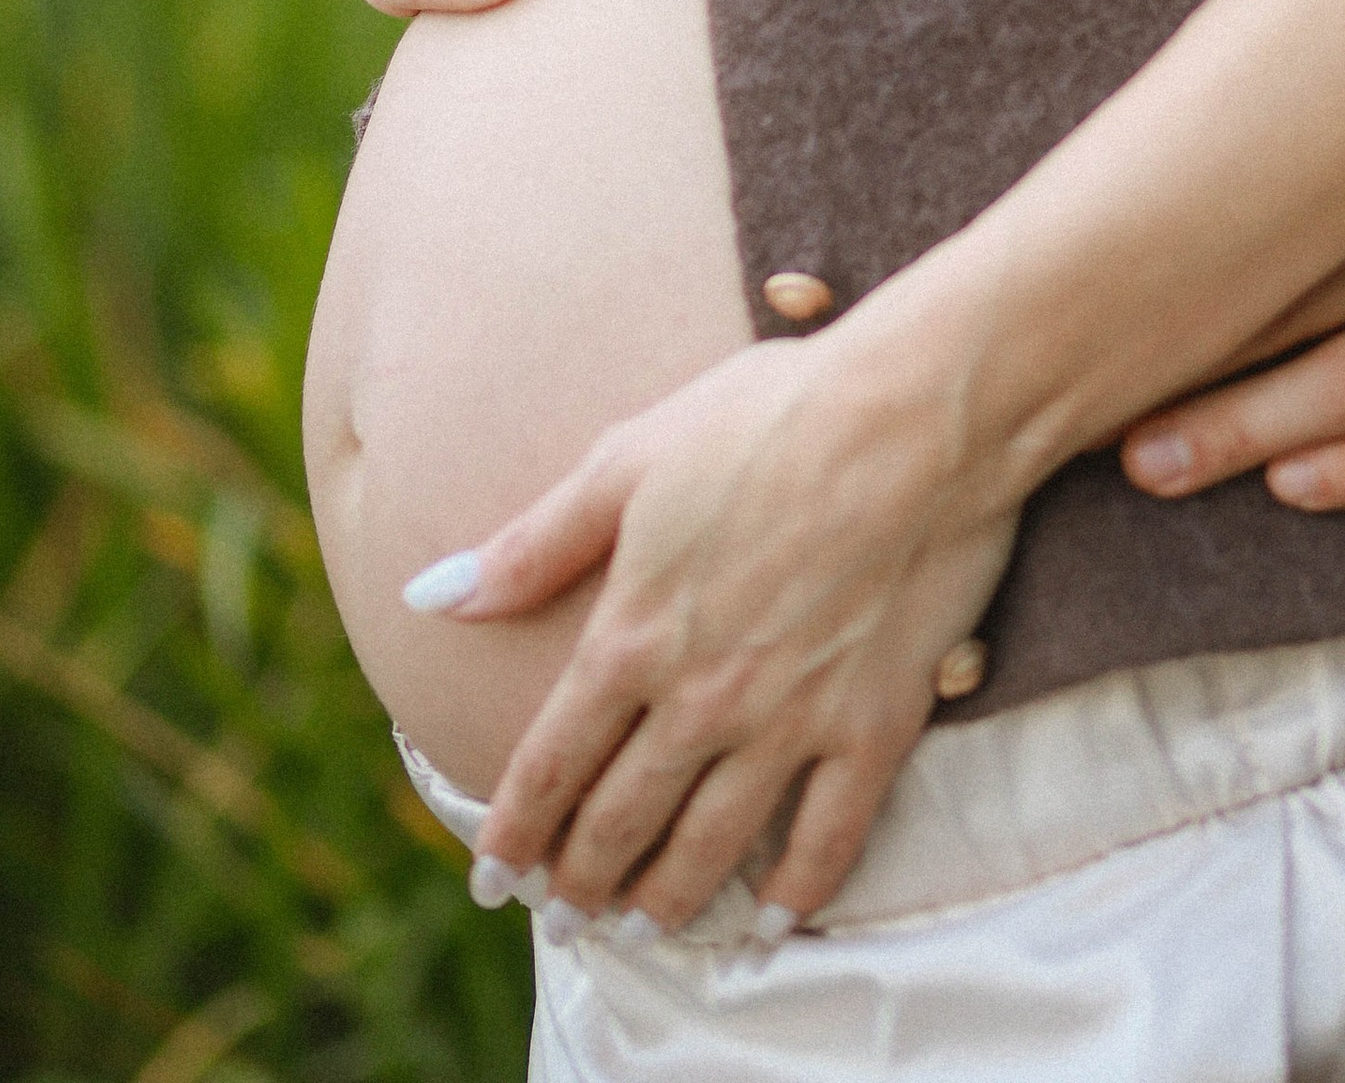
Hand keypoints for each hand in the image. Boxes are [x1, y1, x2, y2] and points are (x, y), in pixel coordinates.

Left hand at [423, 281, 1018, 929]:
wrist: (915, 412)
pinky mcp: (873, 726)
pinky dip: (797, 892)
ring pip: (712, 845)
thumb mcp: (630, 459)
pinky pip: (828, 838)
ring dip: (668, 900)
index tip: (493, 878)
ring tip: (643, 932)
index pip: (554, 762)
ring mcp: (790, 723)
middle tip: (566, 920)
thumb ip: (533, 544)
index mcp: (634, 636)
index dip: (517, 829)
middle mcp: (701, 700)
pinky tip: (774, 921)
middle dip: (583, 880)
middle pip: (624, 818)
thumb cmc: (768, 415)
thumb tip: (429, 594)